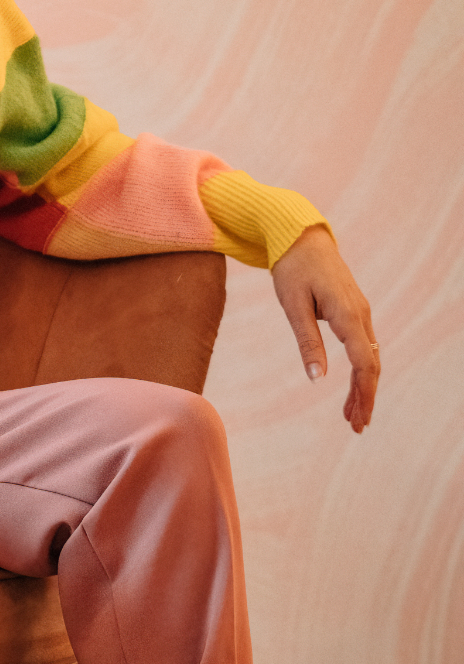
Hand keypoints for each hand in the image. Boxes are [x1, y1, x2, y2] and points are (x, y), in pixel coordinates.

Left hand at [271, 227, 378, 432]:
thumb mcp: (292, 305)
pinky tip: (350, 388)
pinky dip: (360, 370)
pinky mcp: (353, 311)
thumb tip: (316, 379)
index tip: (358, 417)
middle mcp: (360, 314)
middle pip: (371, 364)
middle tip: (357, 426)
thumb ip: (306, 342)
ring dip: (363, 387)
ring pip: (369, 357)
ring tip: (352, 416)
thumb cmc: (292, 268)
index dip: (362, 391)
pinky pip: (363, 346)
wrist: (301, 237)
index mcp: (346, 313)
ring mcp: (360, 312)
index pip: (363, 361)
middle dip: (365, 397)